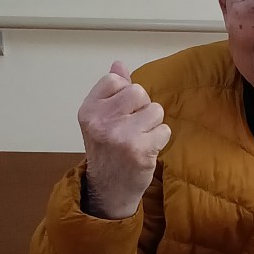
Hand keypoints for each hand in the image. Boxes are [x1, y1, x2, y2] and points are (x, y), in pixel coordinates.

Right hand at [78, 61, 170, 218]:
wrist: (109, 189)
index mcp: (89, 110)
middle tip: (133, 127)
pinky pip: (165, 130)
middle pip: (138, 92)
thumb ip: (111, 91)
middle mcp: (102, 121)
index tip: (121, 112)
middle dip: (142, 108)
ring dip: (153, 124)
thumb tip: (119, 63)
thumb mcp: (100, 119)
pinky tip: (147, 150)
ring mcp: (121, 136)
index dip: (125, 94)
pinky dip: (160, 140)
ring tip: (140, 138)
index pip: (115, 80)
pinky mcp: (141, 150)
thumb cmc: (108, 150)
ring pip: (155, 110)